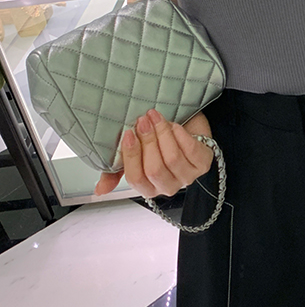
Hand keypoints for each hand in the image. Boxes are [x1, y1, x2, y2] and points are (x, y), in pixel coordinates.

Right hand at [94, 109, 214, 198]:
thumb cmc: (158, 139)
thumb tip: (100, 190)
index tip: (128, 133)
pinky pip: (191, 151)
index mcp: (148, 186)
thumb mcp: (135, 152)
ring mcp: (187, 177)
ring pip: (172, 159)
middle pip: (154, 169)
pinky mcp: (203, 165)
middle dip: (148, 141)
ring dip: (163, 134)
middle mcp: (168, 186)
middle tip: (143, 120)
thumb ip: (117, 169)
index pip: (136, 178)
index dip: (131, 155)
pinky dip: (181, 135)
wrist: (185, 126)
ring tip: (156, 117)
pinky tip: (175, 125)